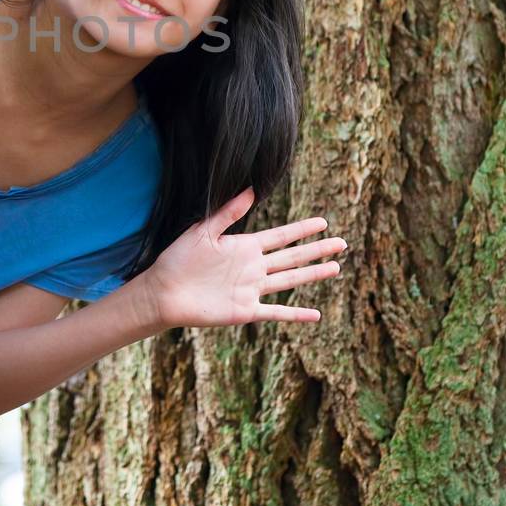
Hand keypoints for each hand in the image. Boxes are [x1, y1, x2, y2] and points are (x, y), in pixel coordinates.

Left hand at [146, 186, 345, 328]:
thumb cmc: (178, 259)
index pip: (281, 236)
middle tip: (342, 243)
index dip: (302, 230)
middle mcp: (252, 268)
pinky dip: (296, 315)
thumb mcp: (203, 231)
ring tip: (335, 268)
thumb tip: (251, 190)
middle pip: (292, 257)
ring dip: (313, 275)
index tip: (323, 222)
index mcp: (244, 247)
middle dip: (317, 250)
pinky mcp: (245, 311)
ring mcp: (251, 290)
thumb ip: (228, 213)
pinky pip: (276, 313)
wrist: (163, 292)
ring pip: (290, 281)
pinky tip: (315, 315)